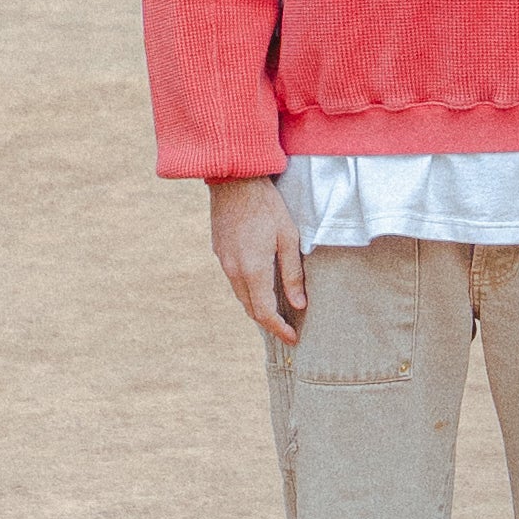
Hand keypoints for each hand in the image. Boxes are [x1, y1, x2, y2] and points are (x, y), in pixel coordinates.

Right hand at [207, 177, 305, 344]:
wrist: (234, 180)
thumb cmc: (267, 206)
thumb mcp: (288, 238)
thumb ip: (292, 274)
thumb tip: (298, 304)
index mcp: (252, 270)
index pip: (265, 312)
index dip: (279, 329)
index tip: (293, 339)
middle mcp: (233, 270)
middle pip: (250, 308)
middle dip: (269, 322)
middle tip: (287, 329)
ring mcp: (223, 261)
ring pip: (240, 295)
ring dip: (257, 307)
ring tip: (277, 312)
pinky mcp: (220, 251)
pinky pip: (234, 280)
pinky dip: (248, 291)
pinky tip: (261, 287)